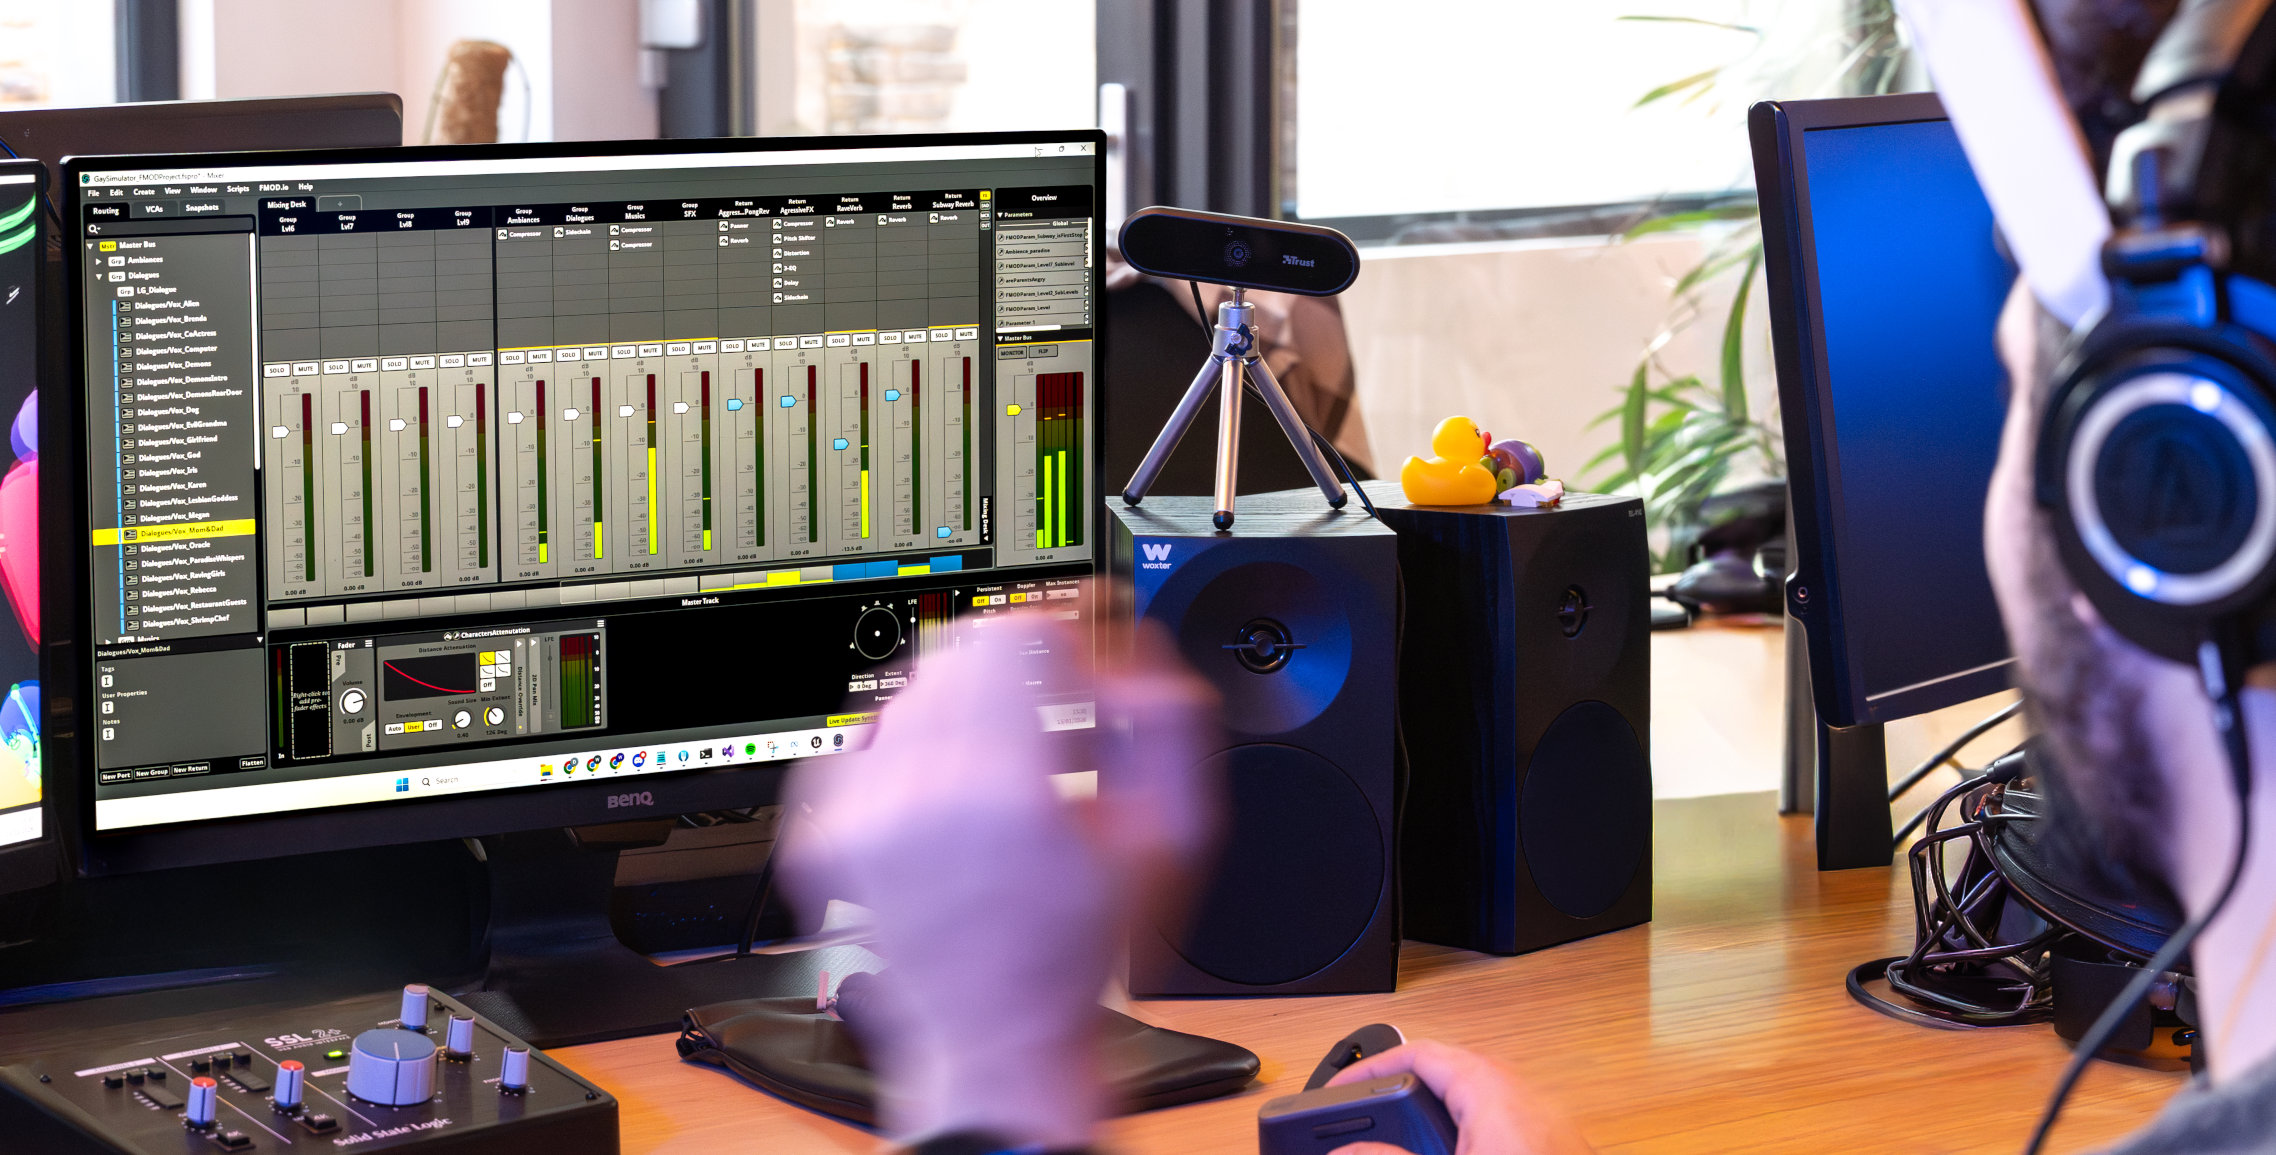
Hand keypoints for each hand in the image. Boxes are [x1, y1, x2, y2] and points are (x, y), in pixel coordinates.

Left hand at [777, 609, 1217, 1148]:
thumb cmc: (1081, 955)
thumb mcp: (1167, 840)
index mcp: (1004, 791)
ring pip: (908, 694)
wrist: (997, 1041)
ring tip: (1003, 770)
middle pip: (956, 652)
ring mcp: (861, 817)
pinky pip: (860, 744)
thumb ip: (1169, 727)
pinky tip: (946, 795)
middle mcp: (918, 795)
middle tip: (1050, 708)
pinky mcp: (826, 836)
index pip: (1009, 637)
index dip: (1058, 628)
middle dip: (1012, 667)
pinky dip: (906, 751)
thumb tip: (1140, 654)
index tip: (1081, 643)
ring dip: (961, 708)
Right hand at [1326, 1040, 1594, 1154]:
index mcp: (1490, 1088)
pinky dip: (1461, 1136)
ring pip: (1469, 1103)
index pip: (1418, 1053)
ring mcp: (1539, 1119)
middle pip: (1443, 1076)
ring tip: (1403, 1144)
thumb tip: (1348, 1152)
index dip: (1371, 1069)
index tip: (1340, 1092)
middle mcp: (1518, 1092)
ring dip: (1431, 1123)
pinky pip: (1494, 1125)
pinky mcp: (1549, 1144)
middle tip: (1365, 1124)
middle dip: (1399, 1099)